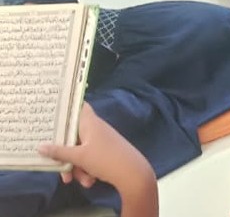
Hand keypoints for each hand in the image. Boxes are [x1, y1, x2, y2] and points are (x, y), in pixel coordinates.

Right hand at [39, 105, 157, 216]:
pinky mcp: (105, 152)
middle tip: (59, 169)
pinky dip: (87, 169)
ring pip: (80, 150)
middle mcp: (95, 128)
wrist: (132, 173)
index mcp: (90, 122)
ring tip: (80, 180)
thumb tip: (40, 147)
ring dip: (77, 167)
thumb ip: (59, 152)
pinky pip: (89, 158)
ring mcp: (101, 140)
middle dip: (65, 154)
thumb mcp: (79, 157)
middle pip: (73, 135)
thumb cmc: (104, 159)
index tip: (53, 112)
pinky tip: (90, 181)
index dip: (67, 107)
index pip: (79, 106)